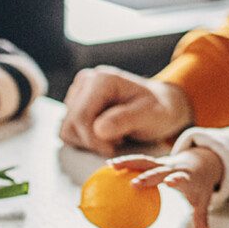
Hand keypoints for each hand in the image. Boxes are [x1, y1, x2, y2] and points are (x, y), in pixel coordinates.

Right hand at [60, 66, 193, 154]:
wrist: (161, 104)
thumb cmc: (159, 110)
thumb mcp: (150, 116)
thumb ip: (125, 120)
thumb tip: (98, 129)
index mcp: (101, 80)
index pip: (81, 118)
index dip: (94, 140)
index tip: (115, 148)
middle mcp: (85, 80)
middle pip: (71, 124)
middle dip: (93, 141)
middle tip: (118, 141)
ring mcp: (79, 91)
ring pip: (67, 129)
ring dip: (89, 141)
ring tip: (114, 135)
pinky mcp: (76, 103)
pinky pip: (69, 130)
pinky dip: (86, 139)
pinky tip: (106, 133)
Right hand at [120, 150, 222, 227]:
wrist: (200, 161)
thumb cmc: (199, 183)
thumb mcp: (203, 199)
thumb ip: (201, 217)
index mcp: (185, 176)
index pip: (181, 177)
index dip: (176, 179)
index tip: (170, 183)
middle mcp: (172, 168)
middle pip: (159, 170)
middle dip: (148, 176)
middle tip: (134, 184)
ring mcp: (162, 163)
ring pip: (145, 161)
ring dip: (129, 162)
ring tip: (112, 165)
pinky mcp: (154, 161)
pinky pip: (138, 161)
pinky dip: (125, 162)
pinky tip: (109, 165)